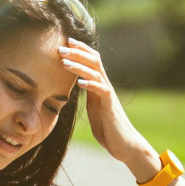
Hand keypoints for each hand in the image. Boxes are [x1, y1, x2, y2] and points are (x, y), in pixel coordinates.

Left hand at [59, 39, 154, 173]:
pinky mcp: (110, 107)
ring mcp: (108, 95)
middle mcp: (104, 86)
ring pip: (96, 74)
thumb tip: (76, 86)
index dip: (80, 50)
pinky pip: (102, 92)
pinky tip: (80, 82)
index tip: (65, 42)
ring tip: (64, 62)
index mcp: (98, 85)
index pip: (91, 61)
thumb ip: (87, 95)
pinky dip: (91, 85)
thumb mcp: (93, 107)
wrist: (123, 143)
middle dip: (77, 53)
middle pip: (93, 62)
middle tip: (61, 47)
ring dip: (79, 67)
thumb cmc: (107, 127)